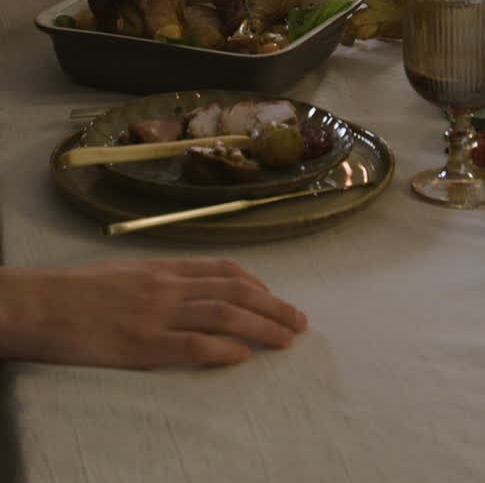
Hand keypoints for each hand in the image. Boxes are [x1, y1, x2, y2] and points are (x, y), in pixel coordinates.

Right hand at [0, 258, 306, 367]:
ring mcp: (157, 313)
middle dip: (273, 306)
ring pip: (223, 315)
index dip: (257, 284)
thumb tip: (188, 288)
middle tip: (301, 321)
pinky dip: (221, 350)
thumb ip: (160, 280)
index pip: (223, 270)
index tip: (276, 297)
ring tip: (287, 339)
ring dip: (261, 327)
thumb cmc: (78, 291)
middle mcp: (168, 285)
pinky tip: (242, 357)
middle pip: (234, 292)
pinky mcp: (142, 343)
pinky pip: (190, 345)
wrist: (42, 303)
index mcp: (164, 267)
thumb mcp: (127, 273)